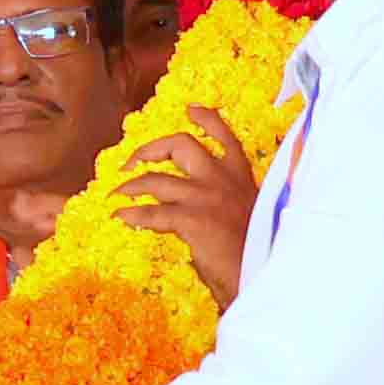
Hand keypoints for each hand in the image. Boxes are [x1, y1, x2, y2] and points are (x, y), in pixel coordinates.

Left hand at [117, 107, 259, 306]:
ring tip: (117, 194)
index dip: (206, 120)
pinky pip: (152, 213)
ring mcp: (206, 197)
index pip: (225, 138)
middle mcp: (223, 180)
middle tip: (133, 161)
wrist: (266, 274)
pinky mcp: (193, 219)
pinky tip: (121, 217)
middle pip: (181, 144)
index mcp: (241, 179)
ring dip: (131, 185)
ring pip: (156, 179)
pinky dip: (132, 214)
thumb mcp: (250, 220)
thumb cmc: (259, 255)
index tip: (191, 109)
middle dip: (151, 148)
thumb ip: (225, 207)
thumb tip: (198, 214)